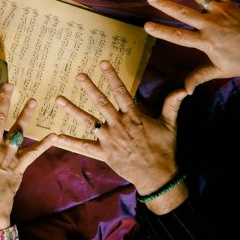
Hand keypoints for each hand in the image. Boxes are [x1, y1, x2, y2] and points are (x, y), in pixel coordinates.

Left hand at [56, 65, 187, 214]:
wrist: (158, 176)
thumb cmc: (164, 149)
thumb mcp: (170, 125)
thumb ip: (172, 104)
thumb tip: (184, 88)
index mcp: (134, 116)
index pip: (121, 92)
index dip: (112, 77)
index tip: (103, 63)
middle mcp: (119, 125)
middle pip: (101, 103)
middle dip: (89, 88)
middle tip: (78, 75)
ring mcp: (109, 139)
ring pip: (88, 122)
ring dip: (72, 110)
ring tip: (58, 99)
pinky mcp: (103, 153)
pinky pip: (83, 147)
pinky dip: (69, 142)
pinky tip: (55, 137)